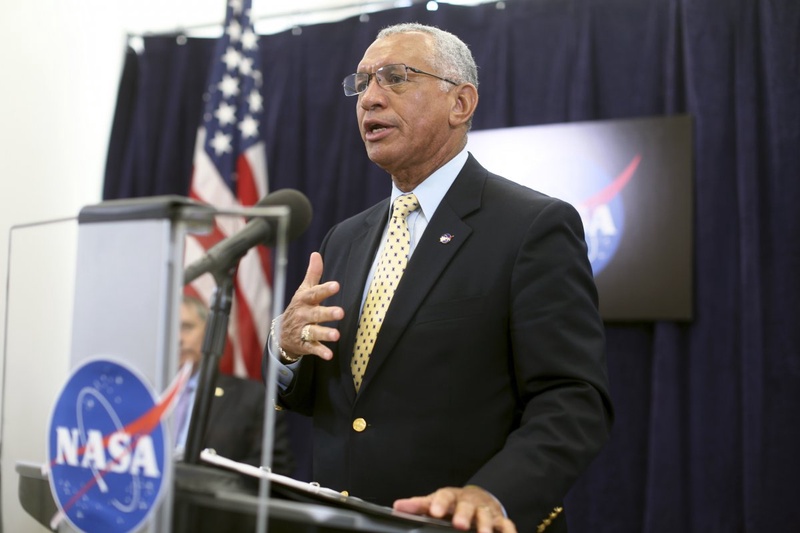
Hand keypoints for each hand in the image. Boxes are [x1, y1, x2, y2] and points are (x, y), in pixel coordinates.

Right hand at [278, 252, 342, 360]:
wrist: (281, 332)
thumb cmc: (299, 307)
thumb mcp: (304, 290)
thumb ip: (313, 273)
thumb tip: (316, 254)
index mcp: (304, 300)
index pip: (314, 293)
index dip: (325, 289)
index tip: (336, 285)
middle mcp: (303, 315)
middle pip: (315, 314)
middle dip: (327, 313)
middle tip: (341, 312)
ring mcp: (302, 330)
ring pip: (313, 331)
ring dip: (325, 333)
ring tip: (336, 335)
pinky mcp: (304, 344)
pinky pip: (312, 348)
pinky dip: (320, 352)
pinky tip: (329, 355)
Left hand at [393, 485, 516, 532]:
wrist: (478, 498)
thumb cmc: (452, 504)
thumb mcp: (435, 502)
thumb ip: (418, 506)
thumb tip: (397, 506)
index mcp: (452, 497)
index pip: (444, 496)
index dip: (439, 504)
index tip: (434, 512)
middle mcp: (470, 502)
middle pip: (468, 506)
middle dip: (464, 515)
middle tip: (460, 525)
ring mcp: (486, 511)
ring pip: (487, 517)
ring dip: (486, 526)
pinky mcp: (500, 520)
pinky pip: (507, 525)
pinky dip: (508, 532)